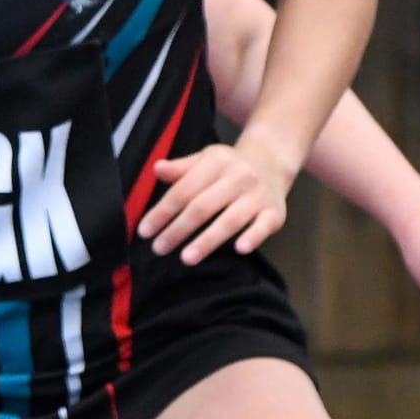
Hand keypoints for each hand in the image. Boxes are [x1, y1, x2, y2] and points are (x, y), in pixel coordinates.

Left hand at [140, 137, 290, 262]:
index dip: (163, 211)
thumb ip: (181, 169)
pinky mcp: (275, 212)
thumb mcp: (205, 160)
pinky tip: (239, 250)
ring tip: (186, 258)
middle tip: (159, 249)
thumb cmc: (229, 166)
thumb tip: (156, 169)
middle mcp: (237, 177)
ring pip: (230, 220)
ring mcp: (257, 195)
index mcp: (215, 162)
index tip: (145, 231)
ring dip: (207, 240)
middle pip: (203, 206)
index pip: (184, 189)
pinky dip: (252, 237)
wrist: (271, 162)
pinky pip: (263, 226)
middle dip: (178, 229)